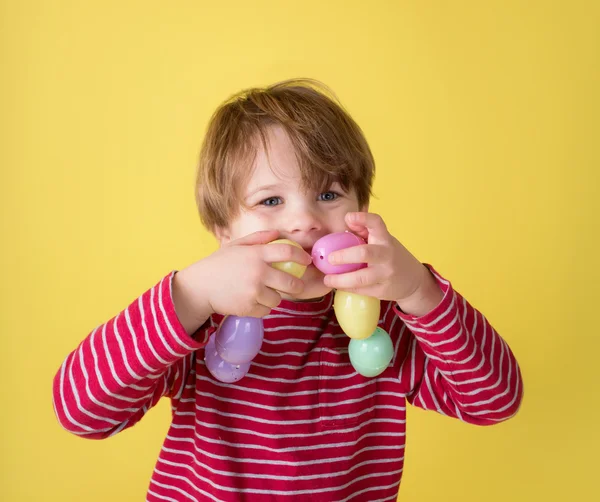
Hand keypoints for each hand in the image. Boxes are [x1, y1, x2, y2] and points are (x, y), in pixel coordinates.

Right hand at [174, 230, 312, 332]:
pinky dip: (262, 307)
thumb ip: (257, 239)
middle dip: (297, 285)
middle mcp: (258, 273)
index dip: (301, 257)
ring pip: (278, 299)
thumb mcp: (235, 246)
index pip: (287, 253)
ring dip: (275, 297)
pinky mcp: (249, 308)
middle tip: (295, 285)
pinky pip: (266, 310)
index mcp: (256, 255)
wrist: (199, 287)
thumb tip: (277, 234)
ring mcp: (254, 292)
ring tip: (263, 293)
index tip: (307, 261)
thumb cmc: (218, 264)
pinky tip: (252, 301)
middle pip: (291, 282)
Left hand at [323, 212, 441, 313]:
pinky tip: (338, 286)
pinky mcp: (383, 290)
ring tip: (327, 279)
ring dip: (340, 279)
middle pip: (364, 253)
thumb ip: (364, 230)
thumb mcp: (382, 241)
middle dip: (344, 256)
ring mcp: (386, 274)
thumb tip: (347, 220)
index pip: (376, 223)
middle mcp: (387, 255)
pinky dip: (347, 288)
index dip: (363, 218)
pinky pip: (361, 290)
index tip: (348, 217)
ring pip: (361, 278)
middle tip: (330, 258)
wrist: (414, 280)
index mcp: (385, 239)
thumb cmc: (390, 256)